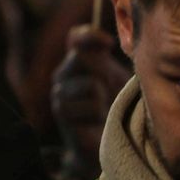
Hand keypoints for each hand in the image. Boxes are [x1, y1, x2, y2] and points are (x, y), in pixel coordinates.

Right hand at [50, 25, 130, 179]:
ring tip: (104, 109)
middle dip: (104, 71)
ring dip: (104, 98)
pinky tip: (98, 121)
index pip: (77, 37)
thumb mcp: (116, 78)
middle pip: (81, 56)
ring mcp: (59, 94)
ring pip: (90, 85)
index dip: (91, 36)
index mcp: (76, 62)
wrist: (104, 143)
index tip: (109, 43)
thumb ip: (111, 59)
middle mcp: (62, 75)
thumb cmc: (114, 107)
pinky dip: (99, 114)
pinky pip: (90, 106)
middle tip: (111, 88)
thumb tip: (120, 38)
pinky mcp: (63, 113)